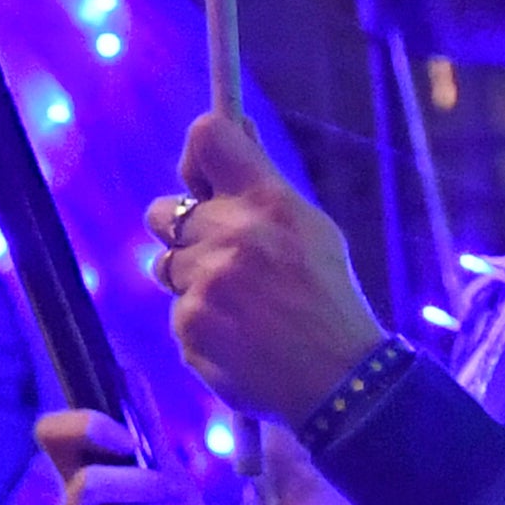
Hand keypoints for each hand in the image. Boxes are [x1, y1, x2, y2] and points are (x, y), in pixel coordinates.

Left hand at [149, 115, 386, 422]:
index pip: (208, 137)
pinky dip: (200, 324)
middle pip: (162, 211)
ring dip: (191, 281)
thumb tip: (237, 123)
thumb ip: (262, 181)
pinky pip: (177, 311)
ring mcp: (207, 281)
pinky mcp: (190, 323)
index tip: (201, 181)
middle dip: (184, 233)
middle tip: (223, 258)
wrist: (342, 381)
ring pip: (165, 265)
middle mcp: (233, 233)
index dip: (194, 156)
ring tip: (240, 306)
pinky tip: (238, 337)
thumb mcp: (310, 227)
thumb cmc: (326, 297)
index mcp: (269, 201)